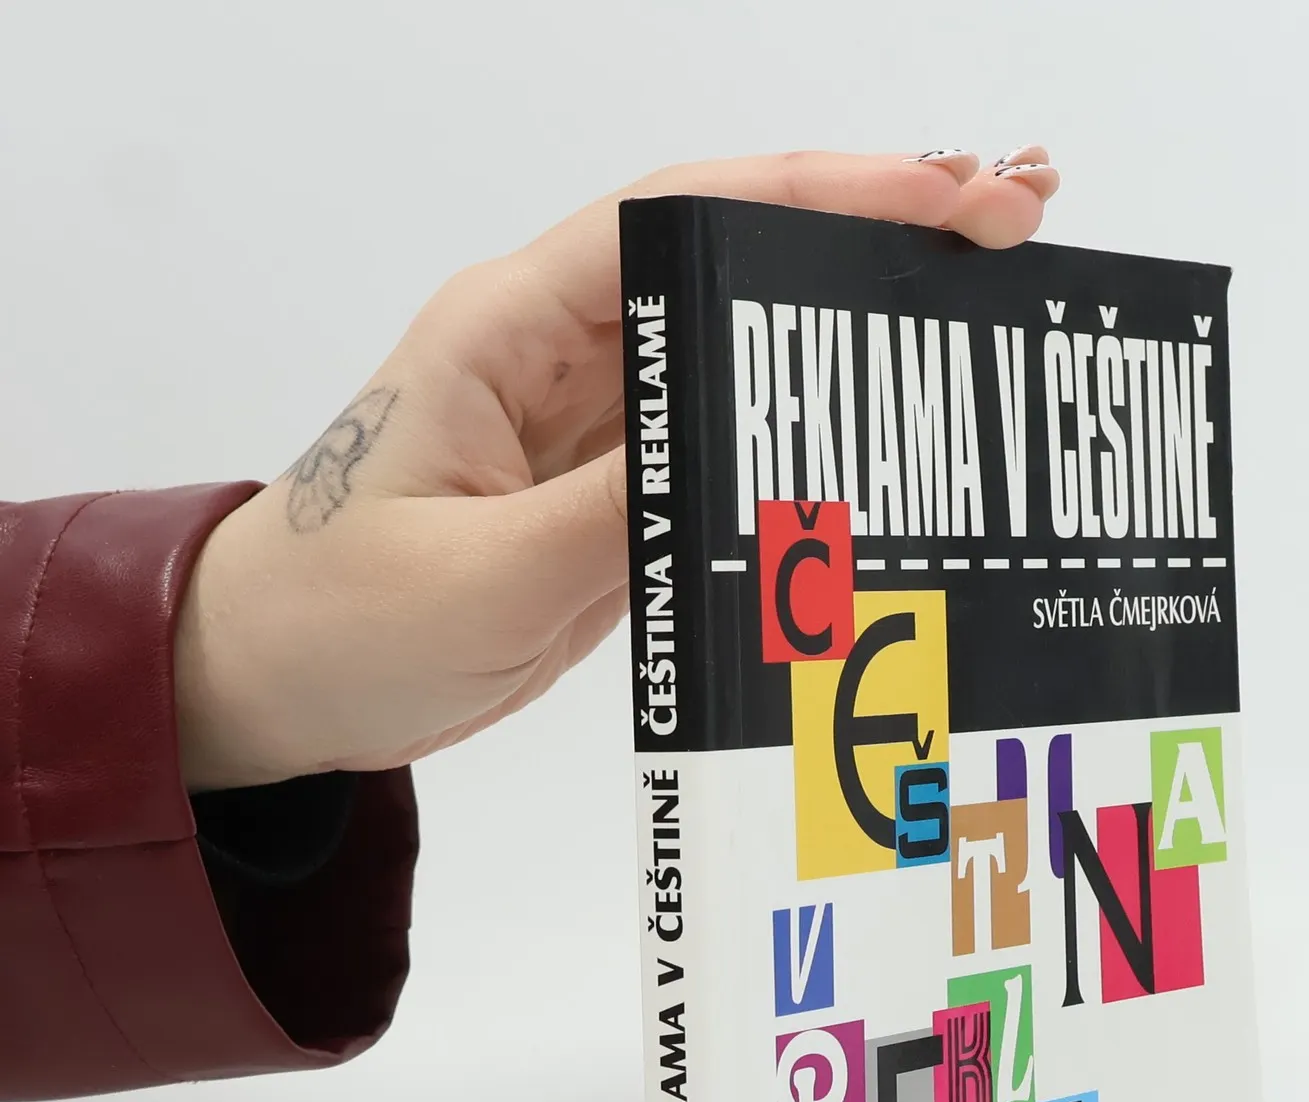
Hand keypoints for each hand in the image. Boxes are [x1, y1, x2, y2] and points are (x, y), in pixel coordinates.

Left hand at [174, 147, 1060, 791]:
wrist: (274, 685)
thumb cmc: (339, 619)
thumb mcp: (481, 573)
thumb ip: (618, 514)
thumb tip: (756, 458)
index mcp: (513, 329)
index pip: (683, 222)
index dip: (821, 195)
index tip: (945, 197)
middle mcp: (566, 355)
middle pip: (739, 263)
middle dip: (875, 233)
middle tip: (1021, 225)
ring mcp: (599, 426)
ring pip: (748, 349)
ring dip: (860, 330)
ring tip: (991, 310)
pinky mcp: (616, 498)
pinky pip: (732, 445)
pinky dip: (818, 429)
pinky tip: (898, 434)